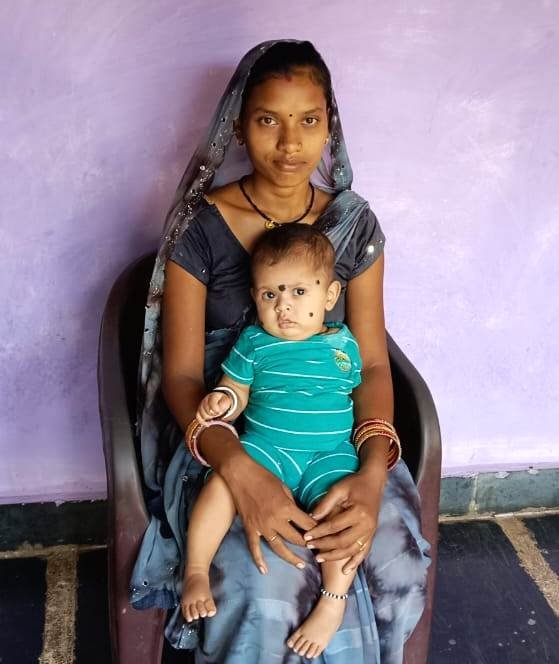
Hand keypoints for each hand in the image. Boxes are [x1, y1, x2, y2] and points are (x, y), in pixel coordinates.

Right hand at [196, 391, 230, 422]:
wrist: (220, 400)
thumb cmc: (223, 401)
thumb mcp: (225, 402)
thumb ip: (222, 406)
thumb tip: (217, 412)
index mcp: (212, 396)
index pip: (211, 403)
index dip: (215, 409)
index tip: (219, 412)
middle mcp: (205, 399)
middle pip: (206, 410)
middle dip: (213, 414)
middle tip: (218, 413)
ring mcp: (201, 405)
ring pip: (202, 414)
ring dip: (209, 417)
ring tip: (214, 417)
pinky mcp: (199, 410)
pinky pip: (198, 417)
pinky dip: (202, 422)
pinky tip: (208, 424)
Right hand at [222, 454, 317, 572]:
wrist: (241, 474)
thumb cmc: (264, 477)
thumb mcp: (284, 487)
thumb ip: (293, 504)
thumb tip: (301, 516)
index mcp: (287, 508)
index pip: (307, 525)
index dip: (317, 531)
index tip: (324, 535)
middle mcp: (276, 520)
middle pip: (296, 539)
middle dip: (308, 546)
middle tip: (316, 551)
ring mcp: (262, 526)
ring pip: (279, 548)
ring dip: (291, 558)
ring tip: (301, 566)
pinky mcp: (250, 528)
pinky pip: (254, 548)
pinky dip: (259, 560)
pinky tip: (264, 570)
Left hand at [303, 468, 386, 573]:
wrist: (374, 482)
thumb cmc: (354, 483)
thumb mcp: (338, 489)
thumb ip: (325, 504)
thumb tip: (311, 517)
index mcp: (358, 512)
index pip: (334, 526)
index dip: (318, 532)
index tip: (306, 536)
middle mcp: (367, 525)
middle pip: (342, 541)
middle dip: (324, 545)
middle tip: (309, 547)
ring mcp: (371, 531)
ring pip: (352, 549)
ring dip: (335, 556)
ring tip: (319, 558)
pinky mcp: (372, 534)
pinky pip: (364, 551)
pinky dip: (355, 562)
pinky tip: (345, 570)